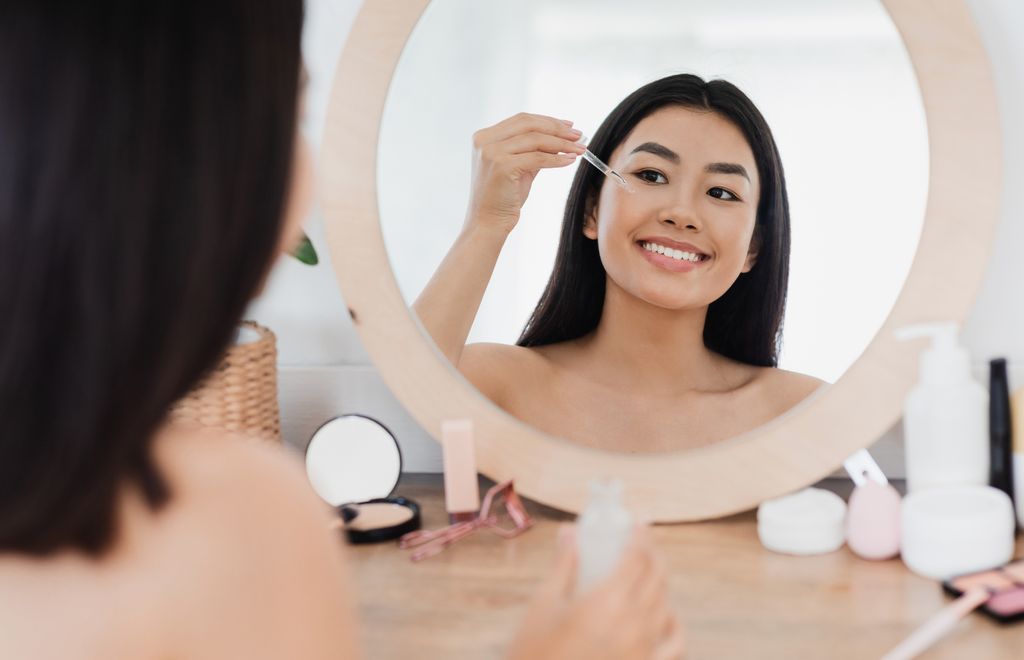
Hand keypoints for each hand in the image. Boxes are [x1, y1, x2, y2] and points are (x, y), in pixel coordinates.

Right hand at [466, 113, 586, 234]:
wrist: (488, 223)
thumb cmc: (503, 198)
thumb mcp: (518, 166)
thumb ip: (533, 150)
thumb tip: (562, 136)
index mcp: (484, 137)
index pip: (522, 120)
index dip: (548, 121)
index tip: (569, 126)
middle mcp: (485, 141)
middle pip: (529, 124)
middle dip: (557, 129)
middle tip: (579, 136)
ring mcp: (491, 153)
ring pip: (535, 139)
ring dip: (562, 143)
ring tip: (580, 149)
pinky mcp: (502, 166)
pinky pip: (537, 158)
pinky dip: (556, 159)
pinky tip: (569, 161)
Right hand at [508, 524, 685, 659]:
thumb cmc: (535, 651)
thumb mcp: (544, 605)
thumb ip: (564, 566)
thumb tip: (570, 532)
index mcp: (608, 601)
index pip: (638, 557)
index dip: (641, 535)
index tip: (637, 522)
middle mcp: (634, 623)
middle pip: (657, 576)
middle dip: (652, 553)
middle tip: (641, 542)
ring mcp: (644, 649)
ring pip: (666, 604)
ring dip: (659, 583)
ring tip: (646, 573)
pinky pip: (674, 643)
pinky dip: (673, 624)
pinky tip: (664, 615)